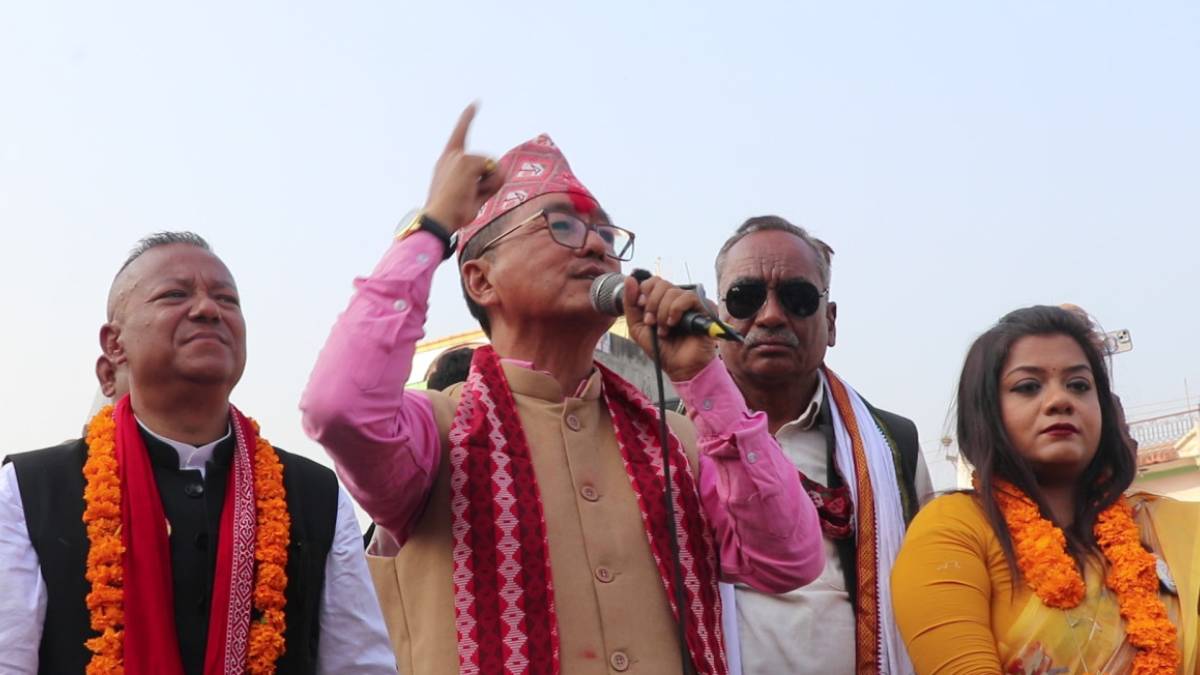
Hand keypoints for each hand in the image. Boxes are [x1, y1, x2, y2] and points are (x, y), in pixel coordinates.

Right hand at [424, 104, 505, 231]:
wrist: (439, 218)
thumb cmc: (452, 214)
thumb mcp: (470, 197)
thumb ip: (483, 183)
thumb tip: (501, 171)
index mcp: (446, 162)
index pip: (459, 135)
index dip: (467, 118)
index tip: (475, 103)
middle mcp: (451, 156)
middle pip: (487, 163)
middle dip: (489, 182)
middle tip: (470, 198)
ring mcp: (459, 157)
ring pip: (492, 167)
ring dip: (489, 184)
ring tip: (470, 196)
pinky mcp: (467, 161)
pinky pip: (493, 171)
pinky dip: (490, 184)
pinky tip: (472, 192)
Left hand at [622, 275, 717, 382]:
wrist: (679, 367)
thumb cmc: (662, 349)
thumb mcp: (637, 327)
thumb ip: (630, 304)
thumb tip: (629, 279)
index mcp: (661, 301)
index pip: (652, 281)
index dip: (644, 292)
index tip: (642, 308)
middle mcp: (675, 299)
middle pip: (660, 283)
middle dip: (651, 304)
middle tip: (652, 322)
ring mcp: (689, 303)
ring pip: (672, 291)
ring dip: (662, 312)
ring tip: (664, 329)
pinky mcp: (703, 308)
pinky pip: (687, 297)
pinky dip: (676, 310)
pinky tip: (673, 323)